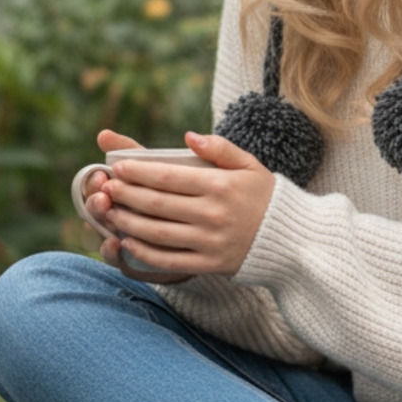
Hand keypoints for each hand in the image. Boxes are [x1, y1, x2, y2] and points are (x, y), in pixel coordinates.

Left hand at [96, 129, 274, 277]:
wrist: (293, 240)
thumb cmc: (266, 197)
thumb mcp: (250, 165)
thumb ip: (220, 148)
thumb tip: (188, 137)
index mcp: (220, 185)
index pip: (168, 177)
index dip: (138, 172)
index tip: (119, 168)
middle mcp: (213, 214)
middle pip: (157, 204)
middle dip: (127, 194)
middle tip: (108, 188)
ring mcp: (210, 241)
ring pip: (158, 232)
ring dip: (128, 222)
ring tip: (111, 213)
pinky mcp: (209, 264)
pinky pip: (169, 260)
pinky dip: (144, 252)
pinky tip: (129, 241)